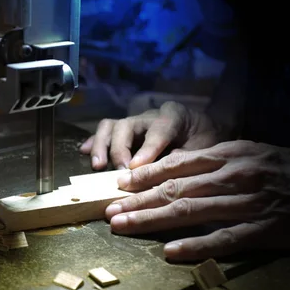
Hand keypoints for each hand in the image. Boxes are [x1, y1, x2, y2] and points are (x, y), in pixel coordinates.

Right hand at [80, 101, 225, 169]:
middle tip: (120, 174)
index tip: (135, 168)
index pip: (158, 130)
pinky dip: (93, 142)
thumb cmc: (205, 139)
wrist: (203, 130)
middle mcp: (149, 115)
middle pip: (126, 126)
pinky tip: (84, 153)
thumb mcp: (206, 148)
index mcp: (174, 115)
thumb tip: (166, 171)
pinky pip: (104, 132)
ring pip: (110, 126)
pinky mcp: (124, 131)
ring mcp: (134, 122)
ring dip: (101, 146)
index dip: (146, 150)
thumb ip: (188, 157)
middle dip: (120, 151)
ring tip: (97, 166)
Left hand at [104, 140, 289, 261]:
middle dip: (137, 200)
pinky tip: (170, 252)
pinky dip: (196, 246)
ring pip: (191, 211)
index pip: (177, 164)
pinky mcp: (265, 230)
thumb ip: (213, 162)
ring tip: (123, 226)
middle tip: (109, 210)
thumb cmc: (284, 172)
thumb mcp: (250, 155)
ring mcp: (250, 203)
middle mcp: (236, 175)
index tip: (118, 185)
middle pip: (176, 188)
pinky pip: (224, 239)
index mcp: (231, 155)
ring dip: (152, 219)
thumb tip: (171, 172)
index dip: (144, 176)